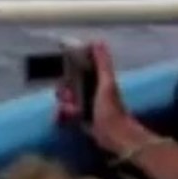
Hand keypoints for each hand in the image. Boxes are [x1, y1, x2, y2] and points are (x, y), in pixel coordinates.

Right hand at [54, 41, 148, 155]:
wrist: (116, 137)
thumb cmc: (113, 108)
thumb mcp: (107, 83)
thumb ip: (102, 63)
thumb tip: (98, 41)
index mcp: (95, 81)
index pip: (73, 72)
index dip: (67, 73)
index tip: (66, 78)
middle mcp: (87, 92)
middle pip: (65, 88)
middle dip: (64, 93)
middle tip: (70, 98)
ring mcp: (82, 107)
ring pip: (62, 102)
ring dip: (62, 106)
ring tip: (72, 111)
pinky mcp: (78, 121)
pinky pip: (62, 116)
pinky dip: (61, 116)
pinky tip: (66, 118)